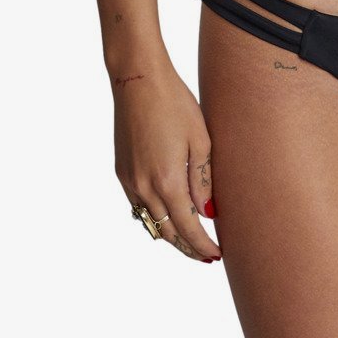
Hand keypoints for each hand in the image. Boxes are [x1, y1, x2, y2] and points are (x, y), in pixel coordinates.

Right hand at [112, 55, 222, 262]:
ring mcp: (129, 181)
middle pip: (168, 232)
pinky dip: (155, 215)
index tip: (216, 256)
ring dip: (170, 233)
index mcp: (168, 182)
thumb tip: (208, 212)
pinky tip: (168, 211)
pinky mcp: (121, 172)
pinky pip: (138, 206)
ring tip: (191, 237)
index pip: (188, 228)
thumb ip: (203, 179)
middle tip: (207, 254)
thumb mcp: (200, 139)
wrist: (137, 81)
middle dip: (188, 247)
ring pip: (151, 222)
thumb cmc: (174, 103)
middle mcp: (144, 188)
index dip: (202, 246)